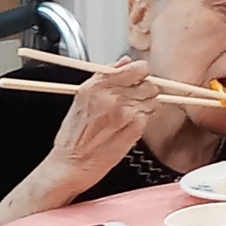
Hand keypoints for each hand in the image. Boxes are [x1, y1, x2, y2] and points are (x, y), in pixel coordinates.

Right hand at [39, 61, 160, 199]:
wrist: (72, 163)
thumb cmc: (74, 135)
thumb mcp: (83, 98)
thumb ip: (106, 77)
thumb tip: (125, 61)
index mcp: (96, 85)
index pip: (137, 68)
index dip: (140, 73)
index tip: (137, 78)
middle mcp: (112, 96)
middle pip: (149, 83)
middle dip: (145, 90)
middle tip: (133, 100)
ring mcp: (126, 111)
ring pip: (153, 99)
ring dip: (147, 105)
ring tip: (128, 116)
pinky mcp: (135, 127)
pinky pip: (151, 116)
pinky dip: (145, 120)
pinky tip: (129, 126)